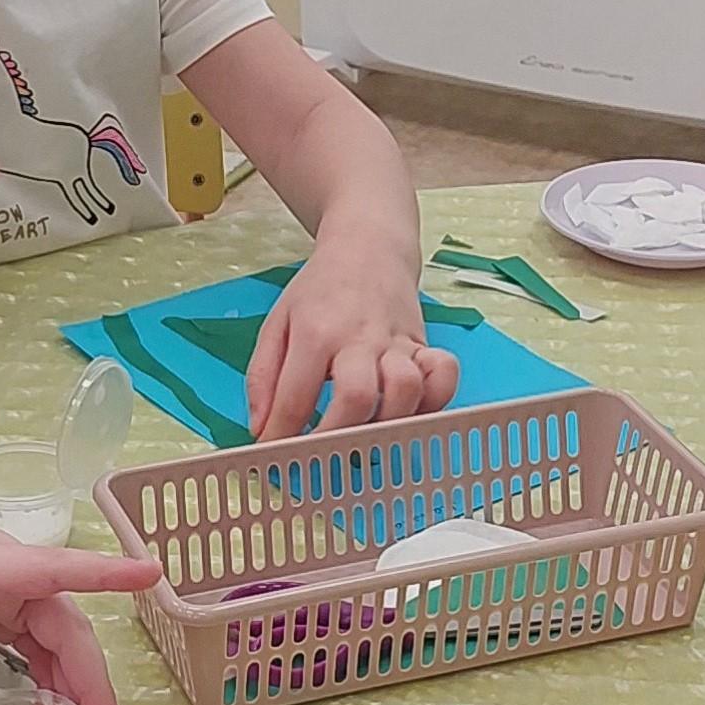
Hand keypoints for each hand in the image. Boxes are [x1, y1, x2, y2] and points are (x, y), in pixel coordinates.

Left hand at [245, 243, 460, 440]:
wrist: (367, 245)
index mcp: (315, 332)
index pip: (296, 398)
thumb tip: (260, 427)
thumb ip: (263, 376)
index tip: (273, 459)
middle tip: (321, 455)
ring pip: (405, 390)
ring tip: (364, 435)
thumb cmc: (320, 290)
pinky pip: (444, 375)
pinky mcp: (425, 343)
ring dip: (386, 423)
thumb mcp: (277, 323)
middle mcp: (359, 337)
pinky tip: (411, 411)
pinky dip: (435, 399)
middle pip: (356, 398)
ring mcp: (398, 341)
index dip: (282, 437)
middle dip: (336, 437)